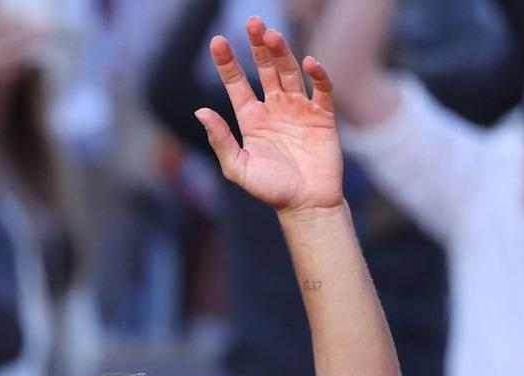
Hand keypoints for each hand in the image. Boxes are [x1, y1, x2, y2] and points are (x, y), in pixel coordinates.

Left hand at [195, 17, 343, 214]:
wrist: (306, 206)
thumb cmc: (271, 190)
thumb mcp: (238, 168)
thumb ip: (220, 140)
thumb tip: (200, 111)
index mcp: (251, 119)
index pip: (237, 83)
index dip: (227, 62)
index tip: (217, 42)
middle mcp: (274, 108)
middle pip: (265, 68)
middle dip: (258, 46)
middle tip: (253, 22)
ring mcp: (299, 109)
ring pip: (290, 72)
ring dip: (282, 53)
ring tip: (272, 36)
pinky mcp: (323, 116)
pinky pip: (322, 89)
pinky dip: (317, 75)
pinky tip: (309, 62)